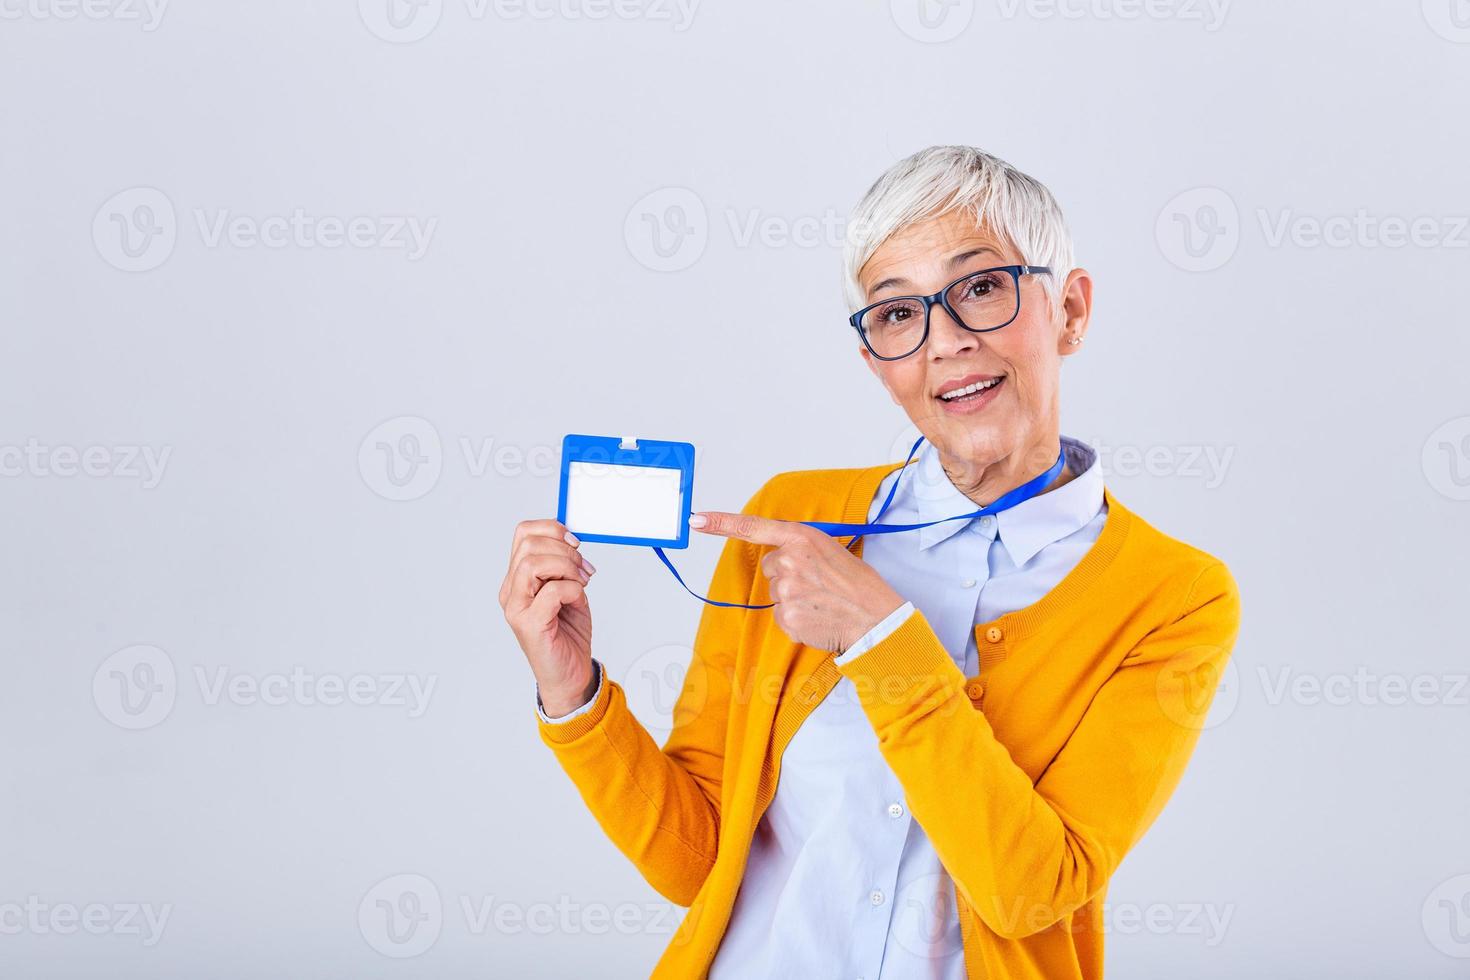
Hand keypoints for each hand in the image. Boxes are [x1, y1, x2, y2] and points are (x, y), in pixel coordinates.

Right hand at [499, 519, 598, 716]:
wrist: (570, 674)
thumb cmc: (568, 633)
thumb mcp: (570, 590)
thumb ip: (565, 566)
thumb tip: (572, 539)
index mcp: (518, 579)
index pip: (523, 534)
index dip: (552, 528)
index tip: (576, 542)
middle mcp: (511, 591)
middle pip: (528, 544)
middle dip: (563, 548)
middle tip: (583, 567)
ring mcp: (517, 608)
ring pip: (532, 563)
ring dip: (566, 566)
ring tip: (581, 581)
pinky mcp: (529, 624)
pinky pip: (552, 591)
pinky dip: (572, 588)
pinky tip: (578, 599)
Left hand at [691, 512, 904, 653]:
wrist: (876, 619)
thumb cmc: (860, 585)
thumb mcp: (833, 551)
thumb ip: (803, 550)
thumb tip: (783, 558)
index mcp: (802, 537)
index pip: (753, 527)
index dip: (721, 523)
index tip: (696, 519)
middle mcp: (790, 560)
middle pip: (771, 568)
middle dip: (789, 576)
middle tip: (820, 585)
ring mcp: (786, 589)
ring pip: (776, 594)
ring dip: (795, 600)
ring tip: (823, 603)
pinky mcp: (787, 616)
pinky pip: (782, 616)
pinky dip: (797, 620)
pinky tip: (818, 618)